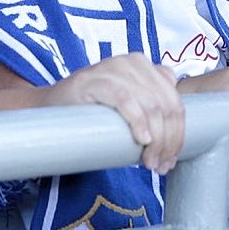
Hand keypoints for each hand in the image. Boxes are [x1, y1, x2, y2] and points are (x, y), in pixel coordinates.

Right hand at [49, 55, 186, 172]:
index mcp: (146, 67)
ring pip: (150, 105)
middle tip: (160, 166)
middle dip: (168, 141)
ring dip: (155, 139)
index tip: (171, 160)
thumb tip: (177, 138)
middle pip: (166, 106)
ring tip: (149, 162)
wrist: (49, 107)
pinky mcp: (93, 80)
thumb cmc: (92, 111)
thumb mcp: (128, 104)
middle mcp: (133, 63)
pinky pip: (125, 100)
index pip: (175, 102)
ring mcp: (113, 68)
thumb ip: (151, 107)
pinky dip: (137, 121)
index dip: (178, 134)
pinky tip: (141, 140)